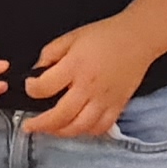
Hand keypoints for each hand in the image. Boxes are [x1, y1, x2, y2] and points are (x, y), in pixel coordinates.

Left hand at [22, 16, 156, 136]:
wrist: (137, 38)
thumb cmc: (104, 35)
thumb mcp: (71, 37)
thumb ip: (50, 53)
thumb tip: (36, 72)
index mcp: (75, 66)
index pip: (44, 87)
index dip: (31, 89)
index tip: (30, 86)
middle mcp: (89, 87)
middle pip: (59, 116)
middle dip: (40, 124)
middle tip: (29, 125)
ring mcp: (104, 100)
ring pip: (79, 127)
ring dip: (60, 132)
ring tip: (50, 129)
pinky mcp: (118, 106)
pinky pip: (100, 128)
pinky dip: (87, 132)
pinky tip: (77, 127)